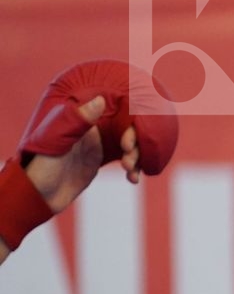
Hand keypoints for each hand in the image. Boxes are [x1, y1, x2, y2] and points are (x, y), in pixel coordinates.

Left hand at [24, 97, 144, 207]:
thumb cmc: (42, 164)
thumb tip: (100, 99)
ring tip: (130, 172)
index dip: (129, 128)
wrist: (37, 194)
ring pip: (128, 146)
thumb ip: (78, 120)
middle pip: (127, 131)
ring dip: (136, 158)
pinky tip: (133, 179)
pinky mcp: (98, 161)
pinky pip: (123, 161)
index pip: (116, 115)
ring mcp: (96, 146)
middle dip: (135, 146)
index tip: (128, 145)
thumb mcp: (59, 141)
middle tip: (128, 163)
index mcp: (82, 120)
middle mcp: (92, 129)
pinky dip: (133, 170)